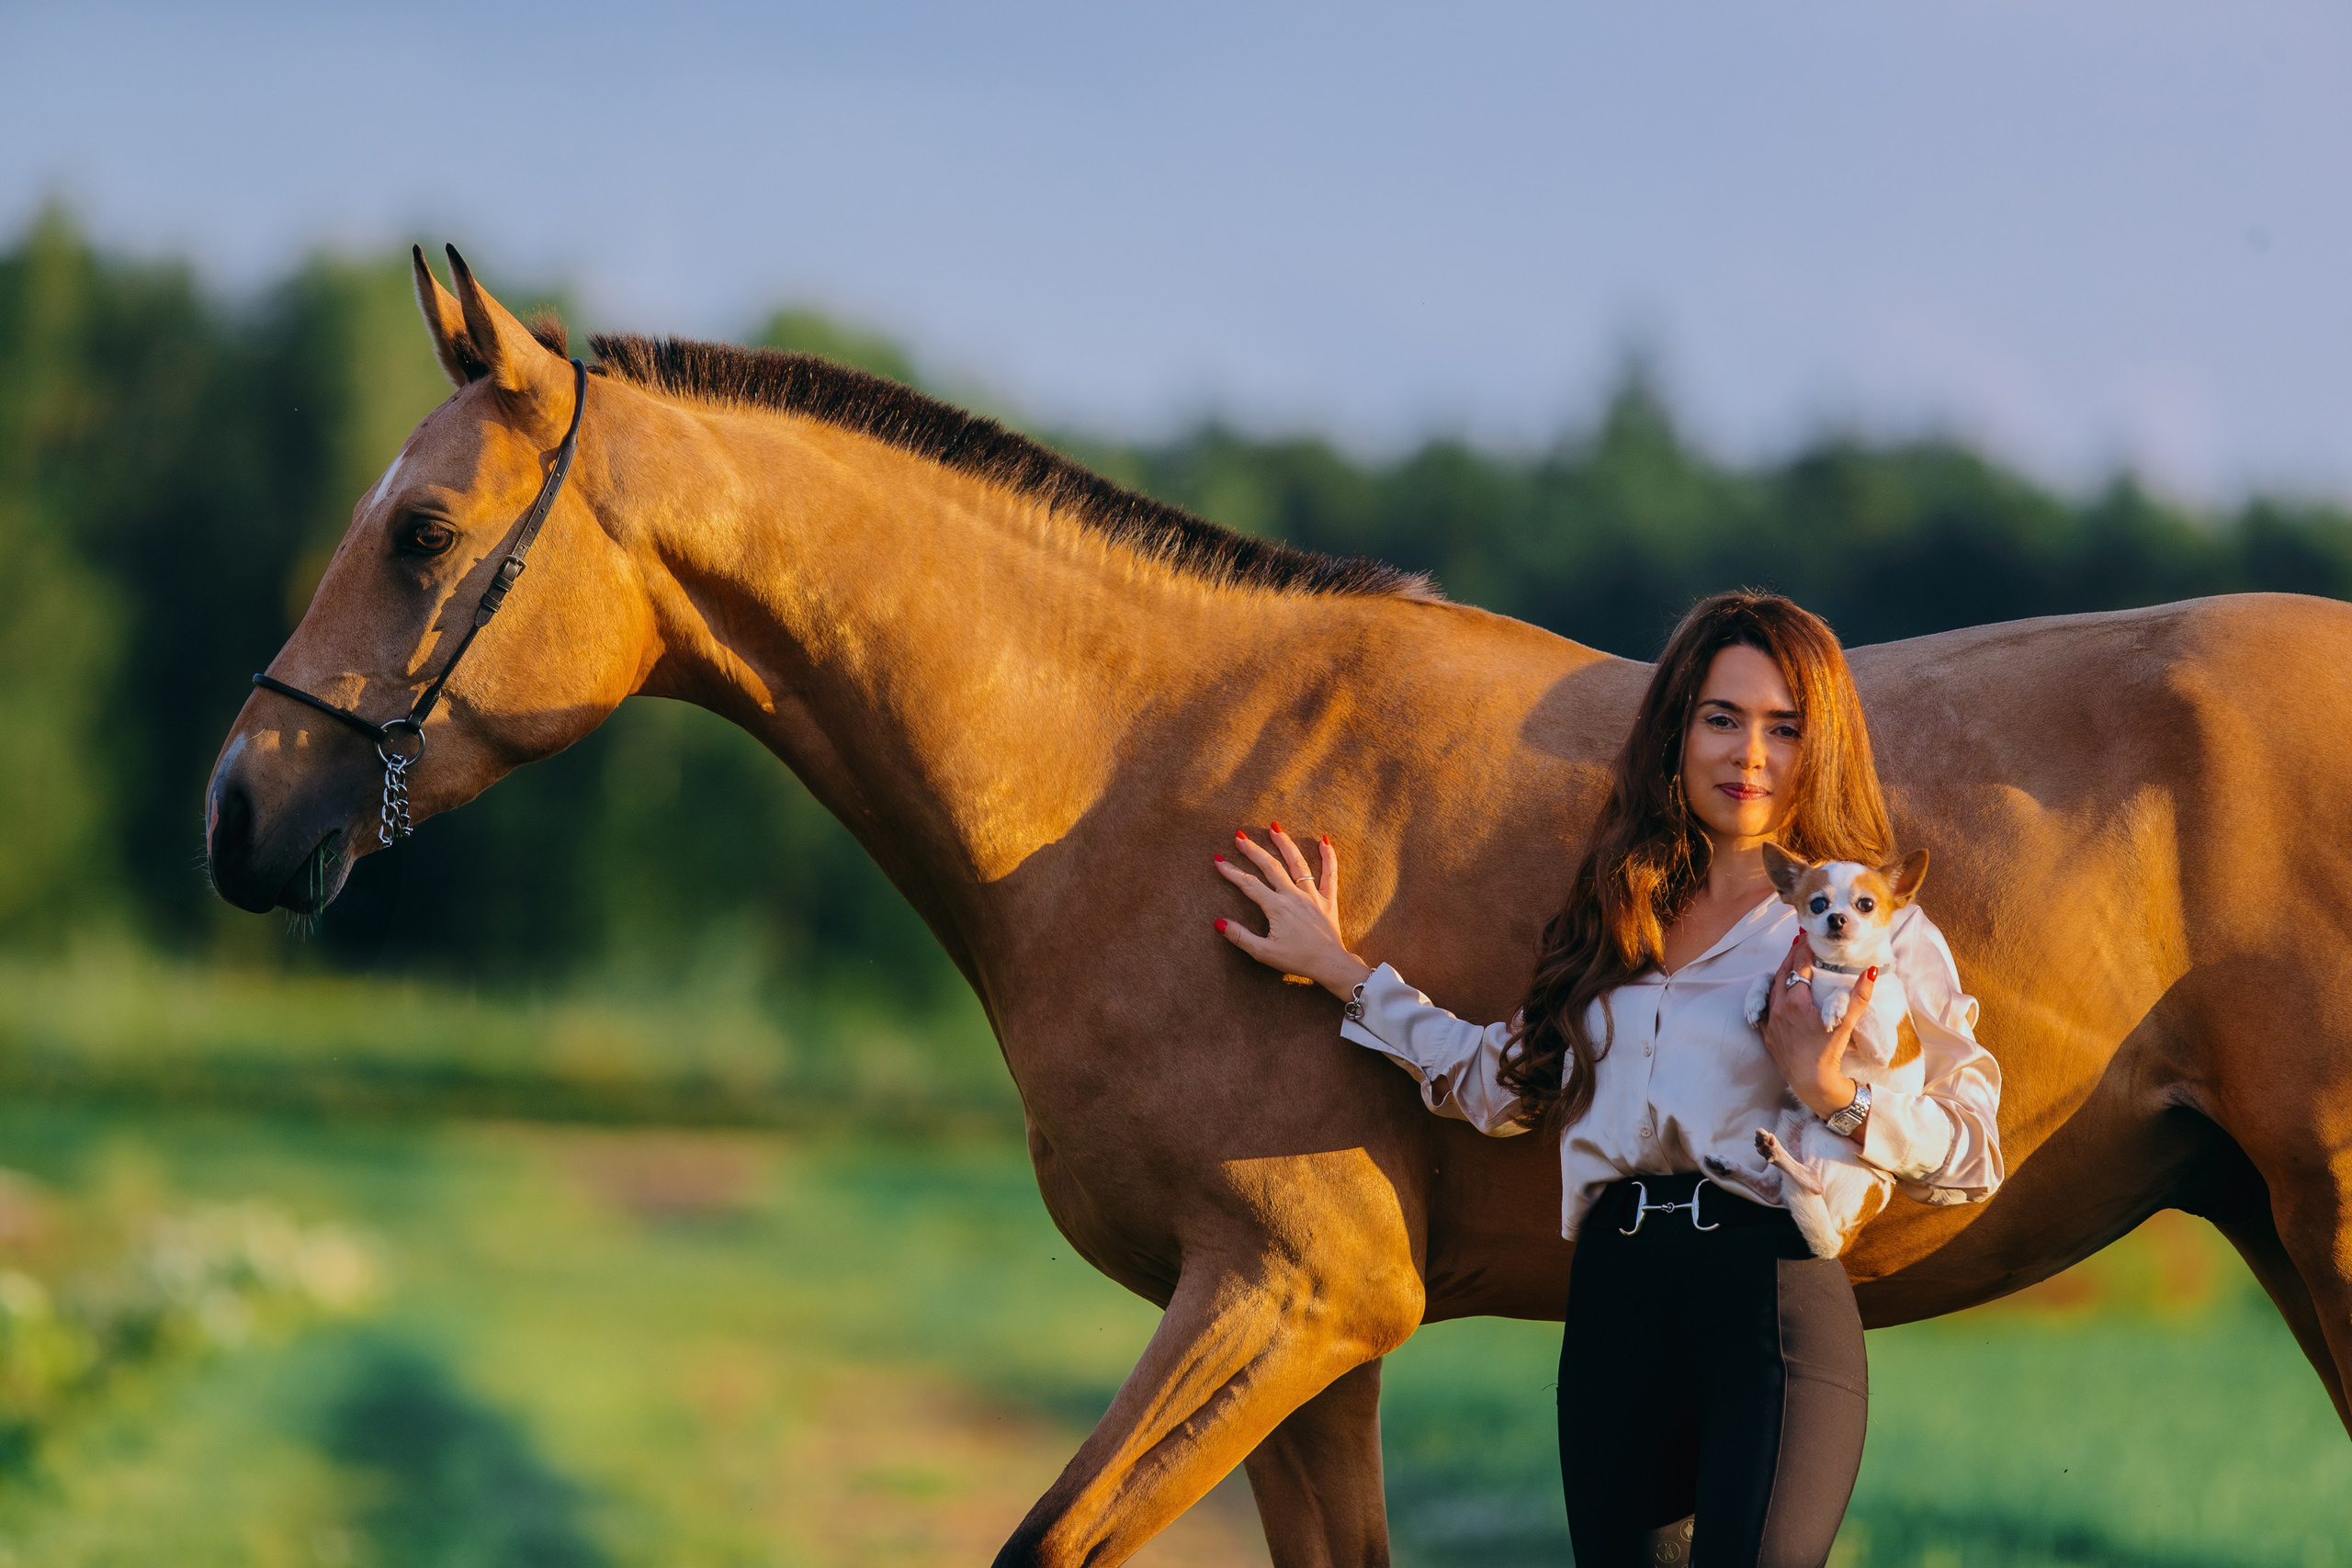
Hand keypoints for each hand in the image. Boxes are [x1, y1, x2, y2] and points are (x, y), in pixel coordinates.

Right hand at [1213, 824, 1372, 998]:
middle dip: (1253, 850)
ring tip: (1274, 828)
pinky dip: (1328, 856)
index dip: (1231, 871)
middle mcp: (1294, 896)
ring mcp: (1312, 896)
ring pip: (1298, 863)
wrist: (1330, 965)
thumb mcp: (1264, 953)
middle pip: (1270, 866)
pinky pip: (1329, 874)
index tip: (1218, 860)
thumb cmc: (1297, 960)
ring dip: (1285, 844)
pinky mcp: (1328, 900)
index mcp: (1277, 907)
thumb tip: (1219, 922)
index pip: (1249, 884)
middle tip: (1239, 836)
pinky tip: (1323, 840)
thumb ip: (1241, 936)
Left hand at [1761, 932, 1873, 1132]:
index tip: (1809, 937)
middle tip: (1799, 944)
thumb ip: (1858, 996)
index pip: (1800, 967)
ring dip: (1781, 974)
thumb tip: (1871, 971)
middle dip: (1791, 957)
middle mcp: (1778, 1008)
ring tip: (1789, 963)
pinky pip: (1764, 1007)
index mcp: (1795, 1002)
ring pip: (1771, 989)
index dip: (1805, 950)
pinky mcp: (1767, 1034)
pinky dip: (1771, 994)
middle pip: (1782, 974)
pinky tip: (1775, 992)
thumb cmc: (1828, 1053)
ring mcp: (1771, 1021)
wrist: (1811, 1082)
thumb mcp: (1845, 1023)